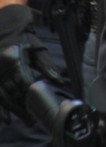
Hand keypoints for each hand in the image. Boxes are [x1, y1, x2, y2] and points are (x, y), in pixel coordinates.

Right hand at [0, 4, 63, 121]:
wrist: (5, 26)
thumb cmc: (23, 39)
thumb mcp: (36, 49)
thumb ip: (47, 66)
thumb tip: (59, 81)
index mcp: (16, 61)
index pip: (24, 82)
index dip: (30, 96)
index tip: (37, 107)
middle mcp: (2, 69)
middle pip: (12, 92)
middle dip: (21, 107)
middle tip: (31, 120)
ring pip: (2, 95)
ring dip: (11, 109)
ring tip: (19, 120)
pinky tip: (4, 118)